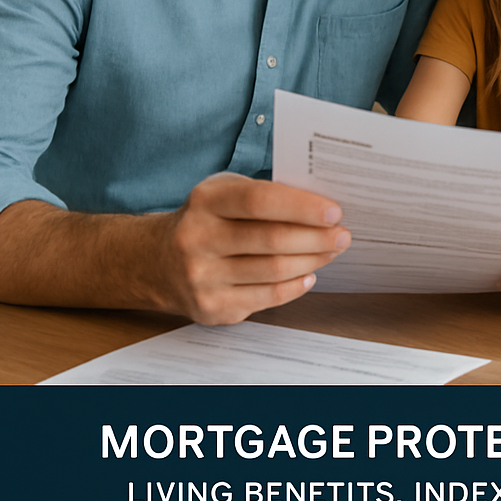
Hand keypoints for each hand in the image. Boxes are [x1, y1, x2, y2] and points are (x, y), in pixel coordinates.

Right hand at [156, 172, 349, 325]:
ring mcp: (201, 277)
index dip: (302, 207)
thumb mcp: (226, 192)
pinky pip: (267, 297)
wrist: (157, 261)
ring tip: (331, 251)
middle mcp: (198, 238)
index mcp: (206, 201)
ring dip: (312, 261)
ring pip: (274, 271)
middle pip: (272, 240)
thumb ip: (267, 195)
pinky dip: (295, 286)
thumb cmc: (208, 219)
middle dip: (317, 238)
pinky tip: (309, 273)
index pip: (260, 201)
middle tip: (343, 235)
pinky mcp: (211, 307)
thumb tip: (322, 207)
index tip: (334, 212)